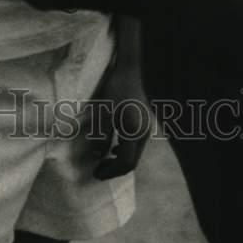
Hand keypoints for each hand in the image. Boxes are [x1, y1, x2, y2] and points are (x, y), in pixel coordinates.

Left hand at [88, 59, 151, 180]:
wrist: (131, 70)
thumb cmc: (117, 89)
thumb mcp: (105, 113)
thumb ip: (102, 136)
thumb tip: (97, 156)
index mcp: (135, 133)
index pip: (125, 163)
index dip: (110, 172)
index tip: (95, 173)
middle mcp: (144, 133)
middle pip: (131, 162)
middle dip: (114, 170)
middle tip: (97, 170)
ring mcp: (147, 128)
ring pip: (134, 154)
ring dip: (118, 161)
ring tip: (102, 160)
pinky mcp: (145, 123)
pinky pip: (136, 145)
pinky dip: (124, 151)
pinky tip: (114, 147)